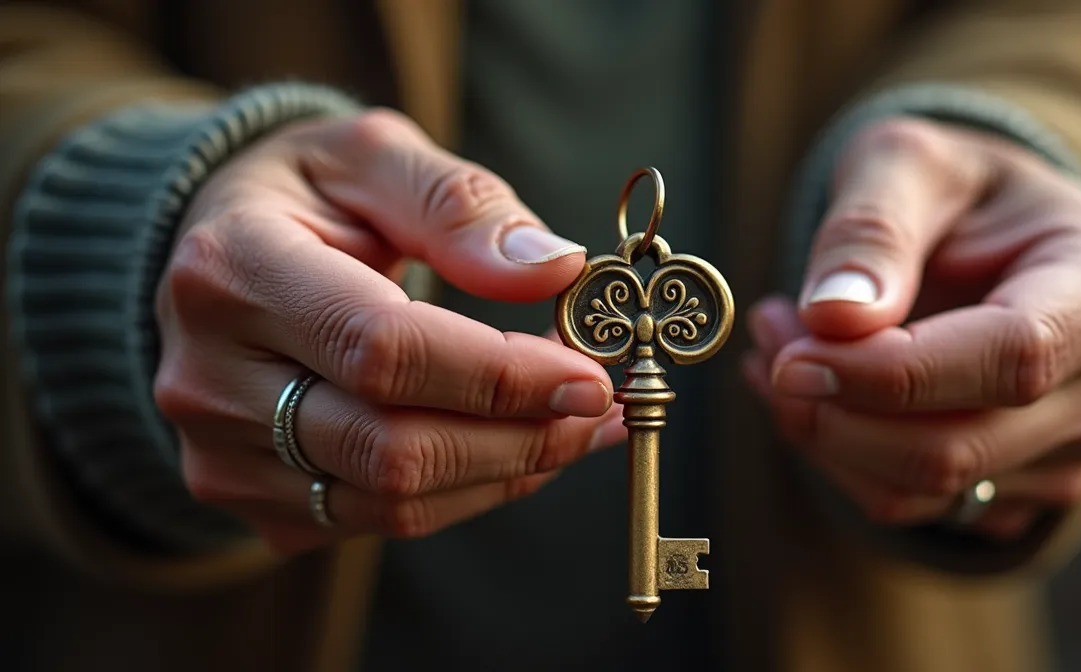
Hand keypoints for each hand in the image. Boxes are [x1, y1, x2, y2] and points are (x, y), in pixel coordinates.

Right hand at [155, 109, 625, 553]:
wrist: (219, 260)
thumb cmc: (306, 196)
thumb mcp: (373, 156)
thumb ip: (459, 205)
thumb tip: (553, 267)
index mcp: (233, 271)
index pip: (381, 351)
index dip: (498, 375)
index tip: (587, 372)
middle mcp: (210, 378)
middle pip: (392, 447)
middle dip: (521, 434)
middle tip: (597, 401)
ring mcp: (224, 454)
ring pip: (394, 499)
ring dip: (509, 470)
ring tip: (577, 424)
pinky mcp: (256, 502)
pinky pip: (383, 519)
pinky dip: (471, 489)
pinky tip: (518, 443)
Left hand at [744, 118, 1080, 540]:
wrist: (999, 240)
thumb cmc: (958, 192)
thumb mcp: (909, 163)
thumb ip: (872, 229)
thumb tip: (834, 317)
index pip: (1013, 357)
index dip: (892, 372)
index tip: (794, 356)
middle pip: (957, 446)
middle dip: (833, 408)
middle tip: (769, 337)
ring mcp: (1072, 455)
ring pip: (920, 489)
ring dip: (822, 432)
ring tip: (781, 347)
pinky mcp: (1020, 494)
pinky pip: (909, 507)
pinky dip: (838, 458)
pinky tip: (814, 391)